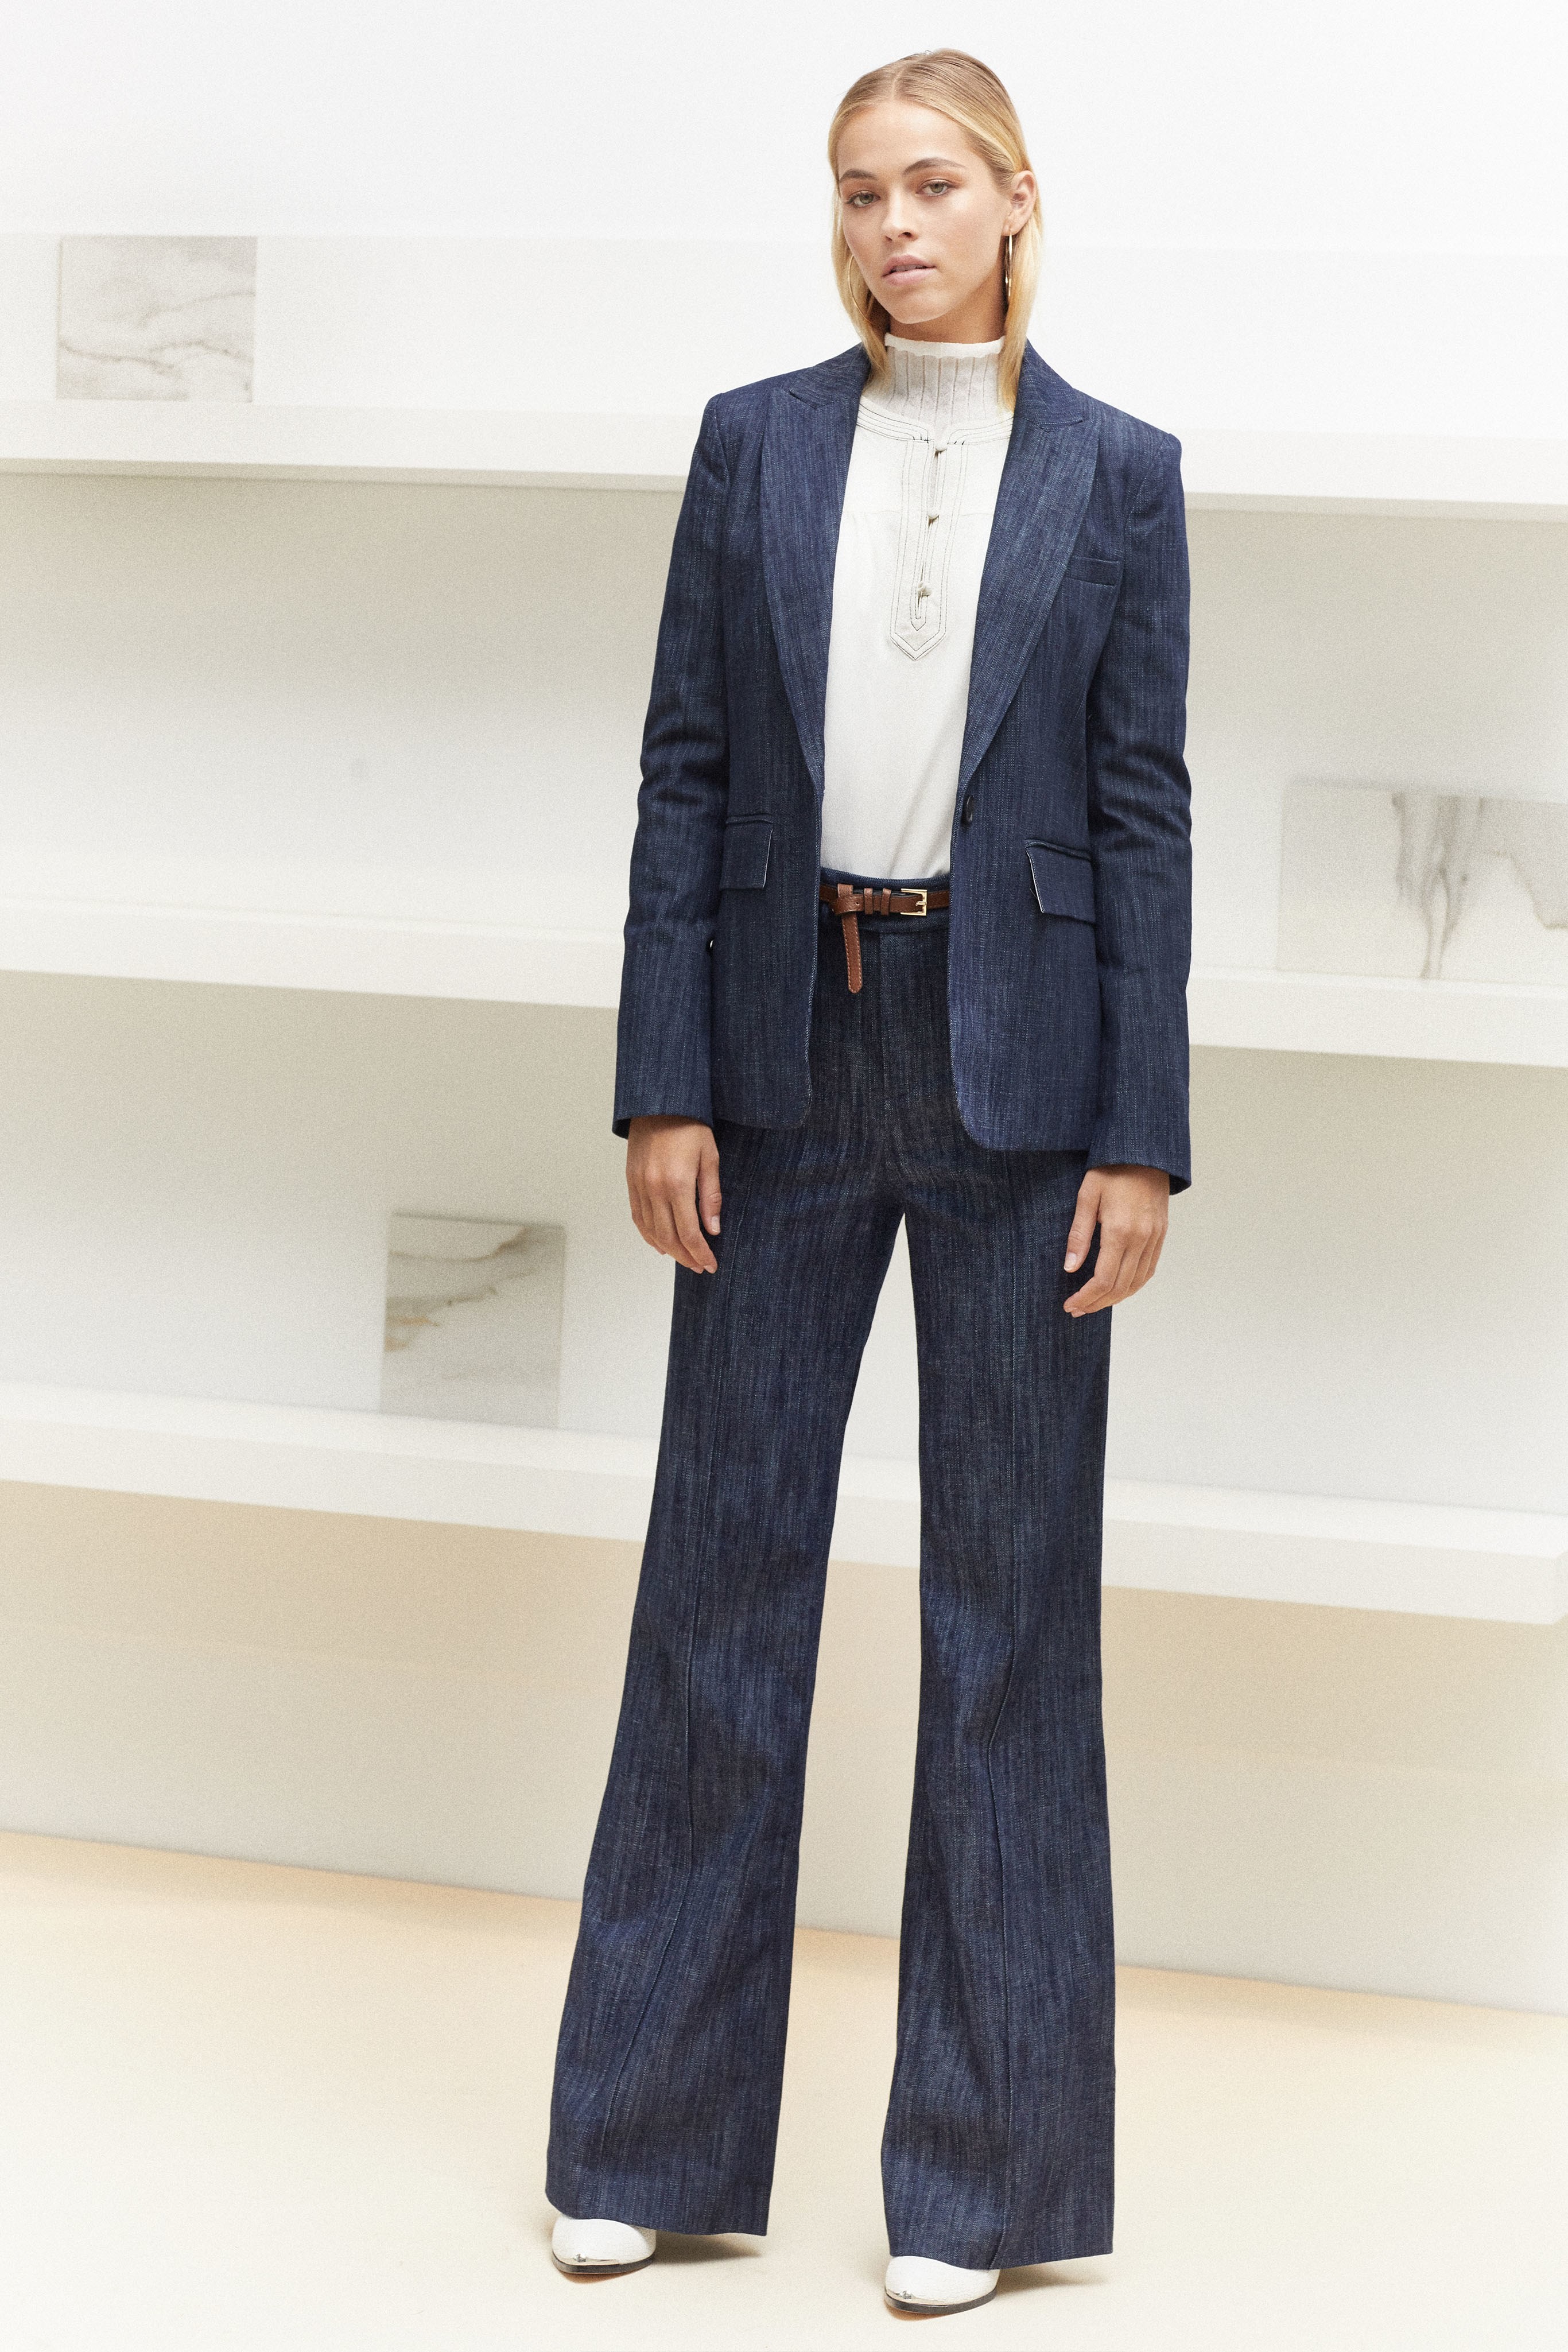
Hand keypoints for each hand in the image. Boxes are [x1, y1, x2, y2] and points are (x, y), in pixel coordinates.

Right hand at [627, 1116, 721, 1273]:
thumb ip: (710, 1195)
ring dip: (668, 1250)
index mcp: (677, 1183)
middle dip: (686, 1257)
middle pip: (669, 1237)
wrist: (658, 1103)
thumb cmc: (689, 1126)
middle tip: (700, 1267)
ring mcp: (639, 1186)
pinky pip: (638, 1217)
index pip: (689, 1232)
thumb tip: (713, 1229)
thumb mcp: (709, 1157)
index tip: (711, 1264)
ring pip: (651, 1231)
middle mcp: (654, 1189)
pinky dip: (649, 1235)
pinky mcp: (631, 1181)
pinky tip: (661, 1244)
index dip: (701, 1253)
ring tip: (684, 1259)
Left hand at [1063, 1164, 1168, 1316]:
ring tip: (1094, 1304)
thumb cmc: (1111, 1170)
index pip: (1104, 1280)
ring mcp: (1155, 1237)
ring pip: (1137, 1282)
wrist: (1144, 1151)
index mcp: (1120, 1231)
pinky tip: (1119, 1288)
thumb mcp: (1087, 1197)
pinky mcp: (1161, 1233)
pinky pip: (1149, 1269)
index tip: (1070, 1305)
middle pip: (1121, 1286)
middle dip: (1097, 1303)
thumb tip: (1070, 1268)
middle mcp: (1141, 1239)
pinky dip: (1133, 1285)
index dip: (1086, 1297)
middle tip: (1077, 1310)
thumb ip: (1079, 1234)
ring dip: (1115, 1298)